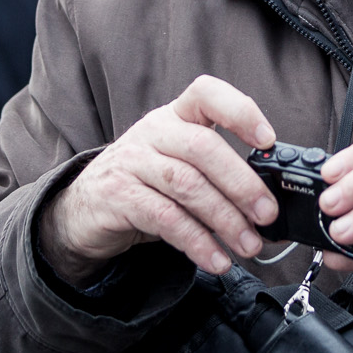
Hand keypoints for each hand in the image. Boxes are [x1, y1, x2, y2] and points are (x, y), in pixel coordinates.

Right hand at [40, 76, 278, 285]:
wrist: (84, 208)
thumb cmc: (144, 184)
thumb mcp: (179, 163)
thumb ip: (217, 172)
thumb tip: (268, 201)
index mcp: (175, 116)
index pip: (207, 94)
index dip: (240, 112)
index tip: (268, 140)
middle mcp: (153, 131)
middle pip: (203, 147)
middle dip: (241, 184)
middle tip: (267, 215)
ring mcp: (131, 161)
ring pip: (186, 185)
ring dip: (224, 219)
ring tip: (248, 244)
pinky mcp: (117, 196)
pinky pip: (165, 219)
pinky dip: (196, 241)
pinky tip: (216, 259)